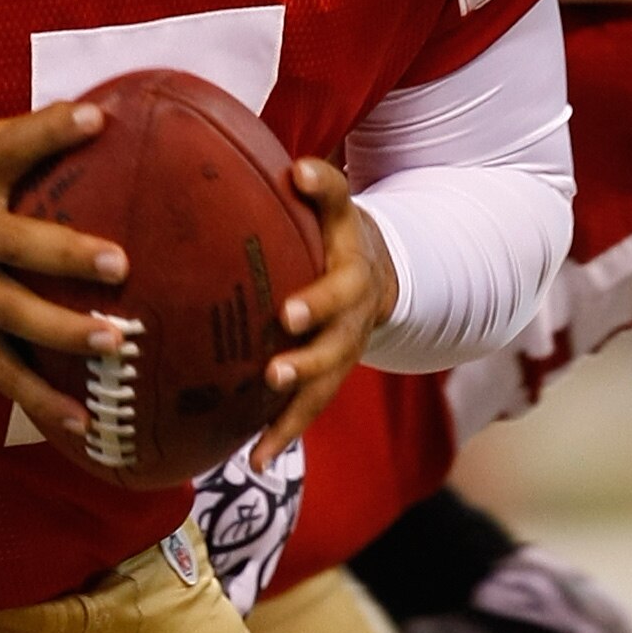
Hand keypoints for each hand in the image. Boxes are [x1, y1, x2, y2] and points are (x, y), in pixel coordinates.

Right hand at [0, 100, 129, 447]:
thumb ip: (15, 143)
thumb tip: (97, 117)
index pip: (9, 146)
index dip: (51, 131)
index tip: (97, 120)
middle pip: (14, 245)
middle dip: (66, 255)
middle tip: (120, 265)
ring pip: (8, 315)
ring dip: (62, 332)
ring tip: (112, 345)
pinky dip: (37, 398)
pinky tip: (78, 421)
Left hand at [250, 159, 397, 465]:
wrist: (376, 273)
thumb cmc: (339, 233)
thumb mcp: (341, 206)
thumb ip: (324, 186)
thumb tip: (295, 169)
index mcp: (353, 277)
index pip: (338, 286)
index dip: (318, 302)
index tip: (288, 315)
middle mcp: (353, 322)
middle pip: (335, 348)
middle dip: (306, 363)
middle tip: (274, 372)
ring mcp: (342, 355)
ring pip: (323, 389)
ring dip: (294, 412)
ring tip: (265, 443)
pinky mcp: (327, 379)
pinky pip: (307, 410)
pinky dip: (282, 436)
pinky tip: (255, 462)